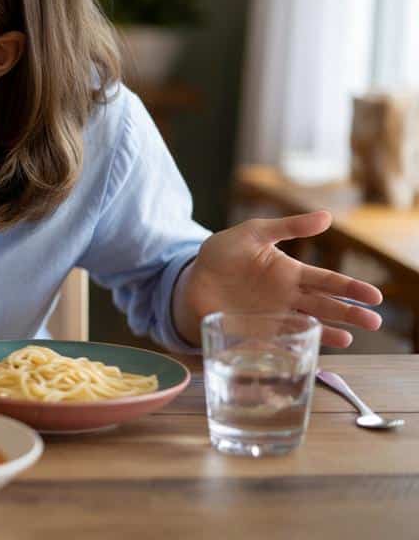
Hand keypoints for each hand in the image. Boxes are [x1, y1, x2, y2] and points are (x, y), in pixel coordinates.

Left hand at [178, 211, 383, 347]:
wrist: (192, 278)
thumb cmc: (224, 253)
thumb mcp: (253, 233)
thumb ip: (288, 227)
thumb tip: (327, 216)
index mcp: (291, 273)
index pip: (328, 281)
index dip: (351, 288)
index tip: (374, 297)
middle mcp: (288, 297)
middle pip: (325, 306)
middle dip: (350, 313)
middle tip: (374, 321)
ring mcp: (273, 316)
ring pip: (308, 325)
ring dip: (329, 332)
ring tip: (349, 338)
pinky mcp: (256, 331)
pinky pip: (280, 342)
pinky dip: (294, 346)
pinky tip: (308, 350)